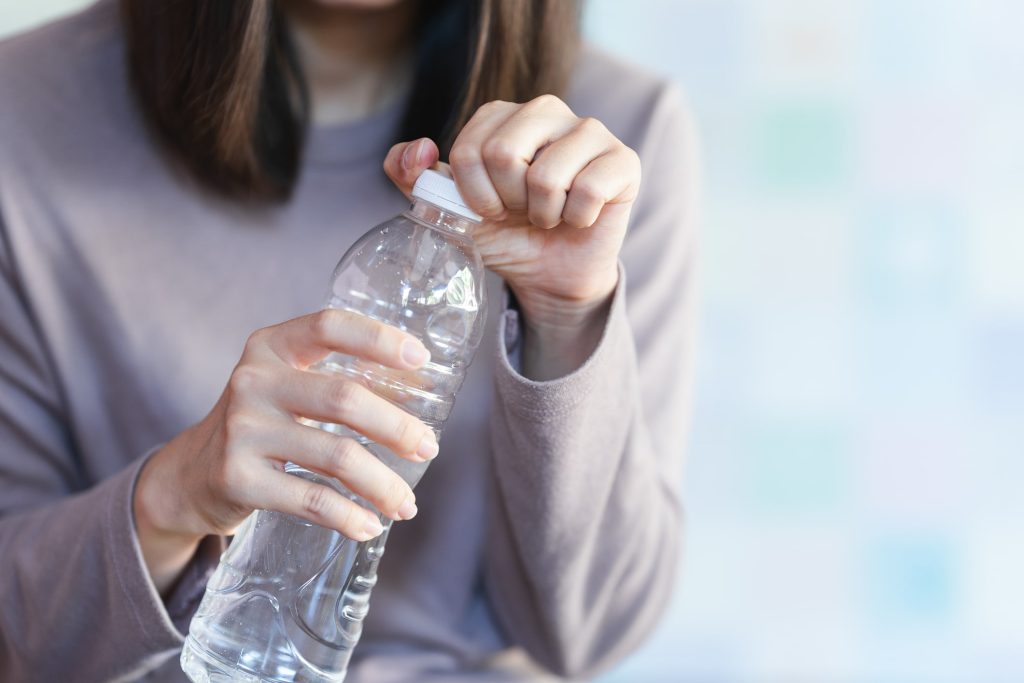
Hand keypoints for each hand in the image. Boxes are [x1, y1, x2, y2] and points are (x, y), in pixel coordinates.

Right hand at [133, 310, 437, 591]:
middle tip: (428, 448)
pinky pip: (312, 500)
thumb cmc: (262, 423)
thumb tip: (422, 398)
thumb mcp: (285, 385)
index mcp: (270, 345)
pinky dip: (349, 517)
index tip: (421, 359)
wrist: (191, 474)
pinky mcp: (238, 478)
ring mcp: (242, 430)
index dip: (378, 339)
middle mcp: (253, 380)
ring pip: (337, 457)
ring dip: (383, 484)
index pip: (328, 325)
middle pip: (344, 399)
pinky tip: (369, 526)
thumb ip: (335, 380)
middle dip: (397, 427)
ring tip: (406, 504)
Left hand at [383, 95, 640, 335]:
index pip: (469, 149)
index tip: (490, 208)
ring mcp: (590, 130)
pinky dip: (576, 219)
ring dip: (543, 214)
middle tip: (521, 212)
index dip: (475, 194)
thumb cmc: (504, 233)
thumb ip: (414, 177)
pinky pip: (588, 190)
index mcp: (502, 114)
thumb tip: (419, 150)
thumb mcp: (448, 209)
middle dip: (507, 202)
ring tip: (550, 215)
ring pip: (546, 176)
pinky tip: (580, 217)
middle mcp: (547, 110)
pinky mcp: (624, 160)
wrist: (549, 273)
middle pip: (505, 153)